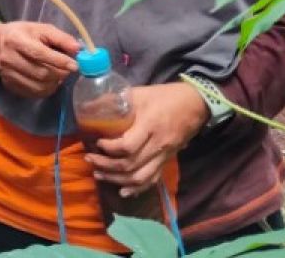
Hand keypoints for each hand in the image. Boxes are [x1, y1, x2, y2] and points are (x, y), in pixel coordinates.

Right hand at [0, 21, 79, 98]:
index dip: (59, 61)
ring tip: (60, 75)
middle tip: (69, 70)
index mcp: (16, 40)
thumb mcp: (42, 29)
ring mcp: (7, 74)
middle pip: (40, 73)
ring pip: (37, 86)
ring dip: (54, 83)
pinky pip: (32, 93)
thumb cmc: (24, 34)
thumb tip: (79, 49)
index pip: (40, 54)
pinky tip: (50, 81)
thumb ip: (61, 38)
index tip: (75, 65)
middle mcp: (9, 59)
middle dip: (60, 73)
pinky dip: (46, 90)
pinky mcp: (9, 85)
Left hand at [85, 83, 208, 196]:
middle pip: (130, 165)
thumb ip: (116, 100)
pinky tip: (123, 191)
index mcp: (150, 125)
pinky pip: (152, 180)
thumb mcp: (140, 93)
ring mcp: (164, 155)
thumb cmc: (165, 96)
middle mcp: (157, 144)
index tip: (97, 143)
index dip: (109, 149)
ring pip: (139, 177)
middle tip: (90, 159)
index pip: (128, 146)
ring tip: (99, 175)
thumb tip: (89, 107)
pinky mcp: (167, 161)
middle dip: (106, 166)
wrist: (195, 104)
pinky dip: (136, 189)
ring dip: (116, 179)